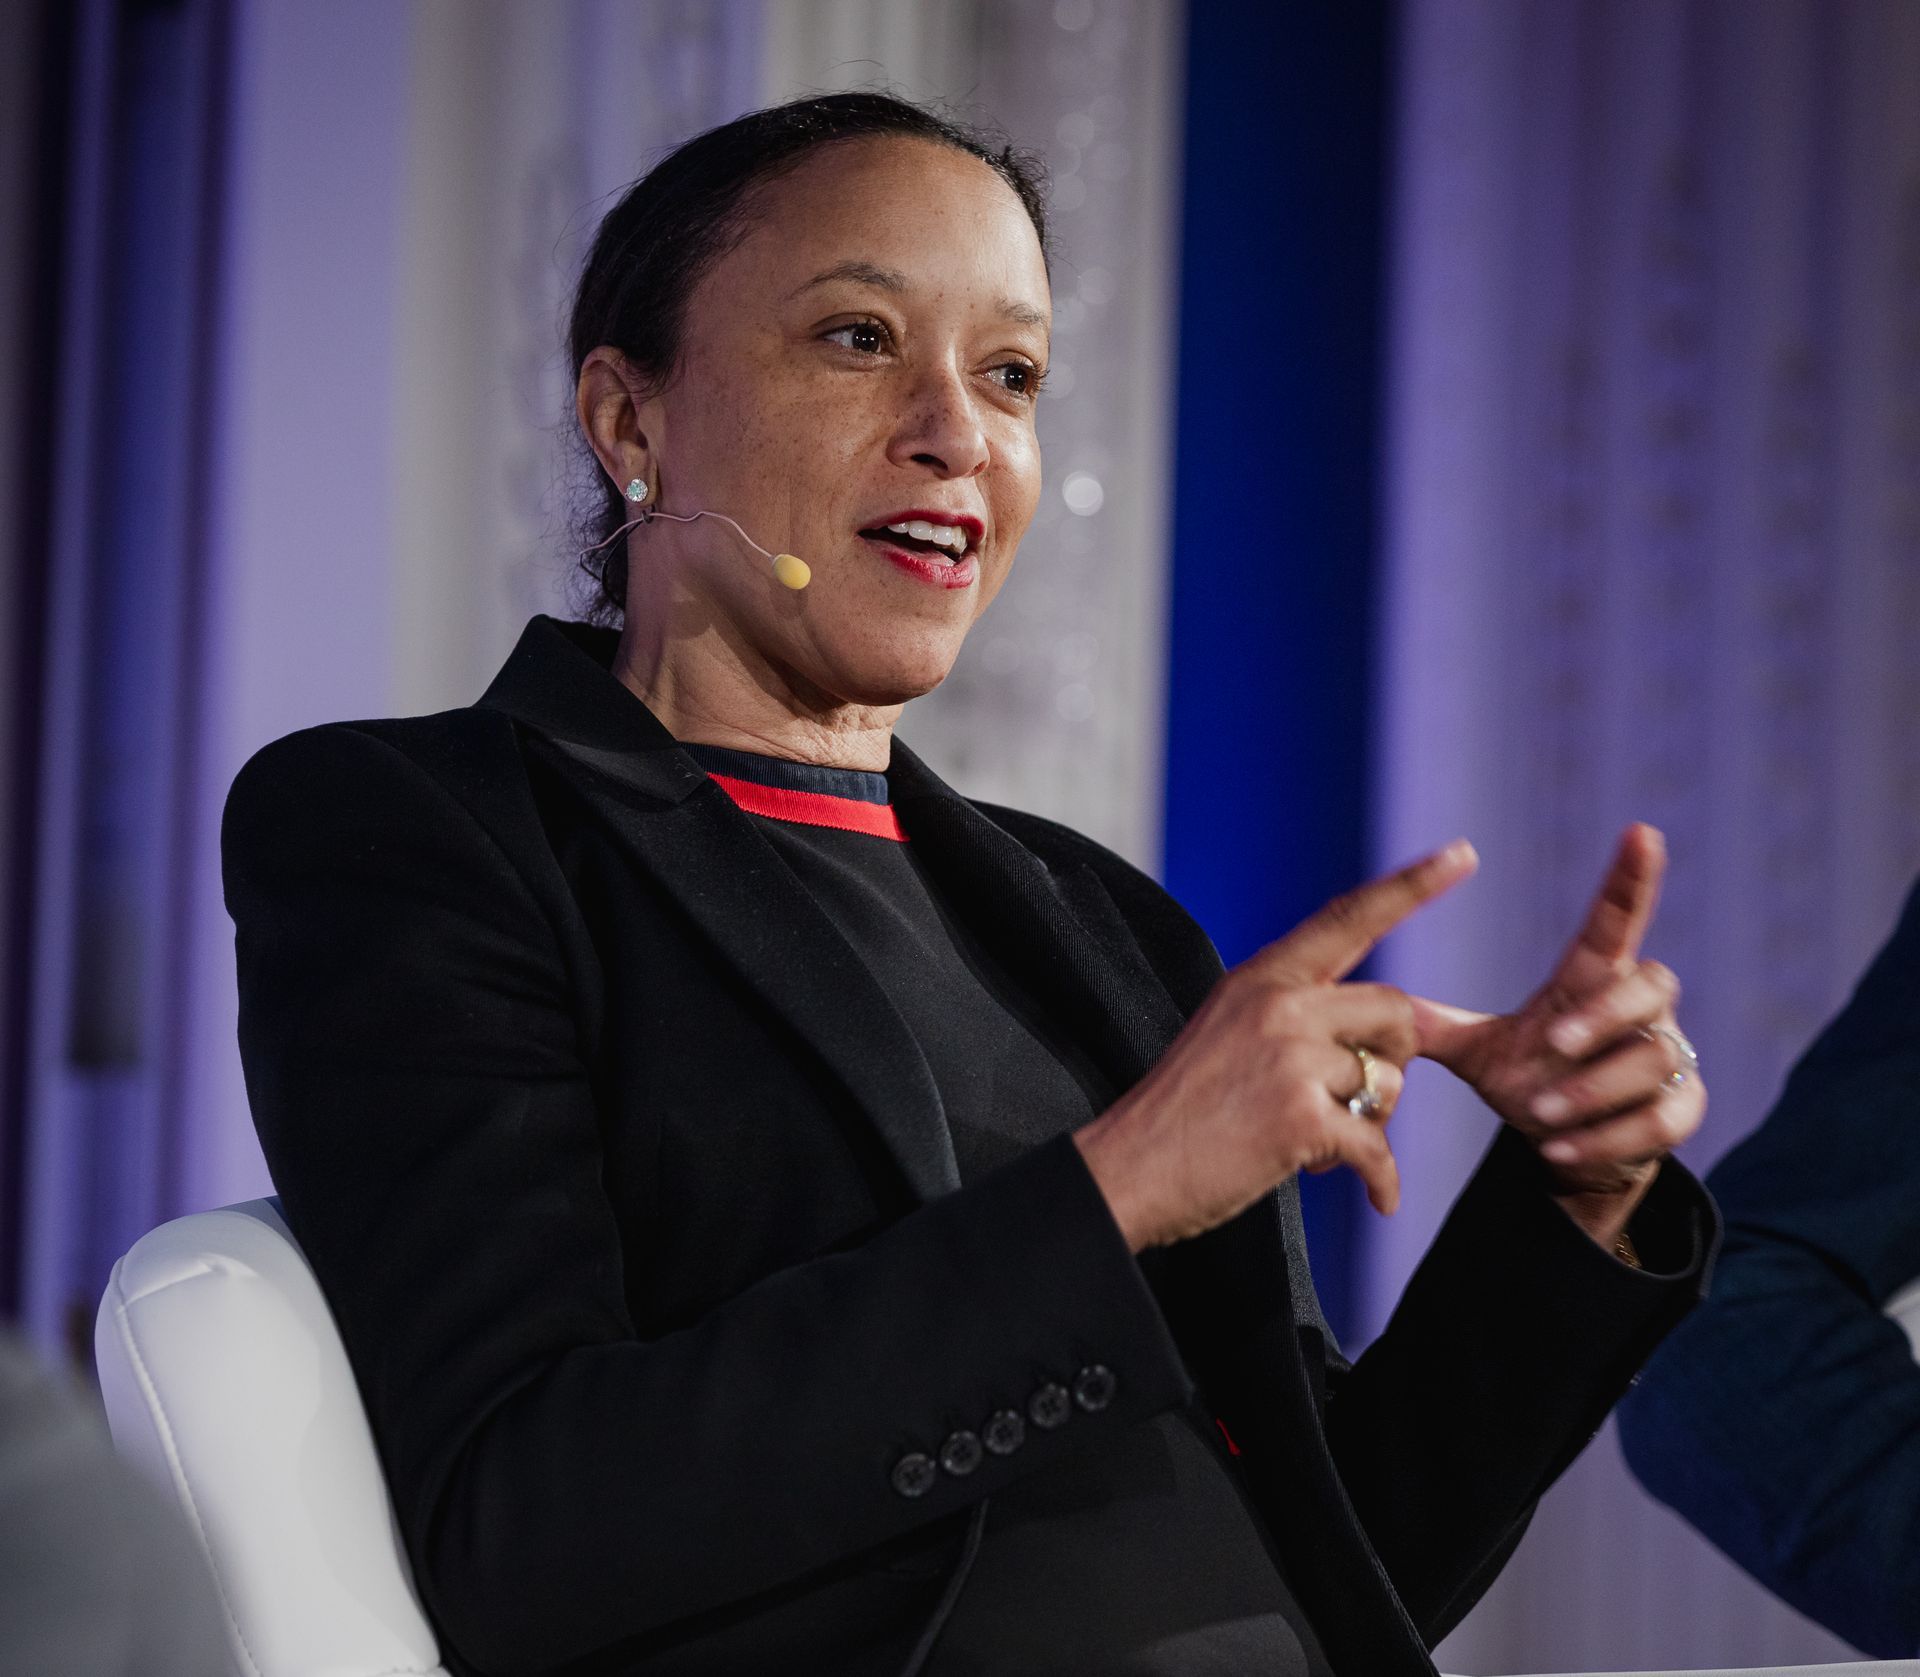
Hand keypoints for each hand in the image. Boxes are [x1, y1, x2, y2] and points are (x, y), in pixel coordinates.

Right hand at [1075, 841, 1478, 1250]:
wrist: (1130, 1168)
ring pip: (1391, 1081)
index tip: (1462, 853)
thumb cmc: (1184, 1110)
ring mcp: (1290, 1057)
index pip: (1349, 918)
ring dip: (1371, 1122)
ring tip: (1320, 1142)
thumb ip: (1294, 1013)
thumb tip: (1376, 1032)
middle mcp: (1280, 1004)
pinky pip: (1378, 1147)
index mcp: (1263, 977)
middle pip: (1396, 1008)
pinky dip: (1380, 1180)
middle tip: (1353, 1097)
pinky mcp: (1300, 1116)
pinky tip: (1373, 1195)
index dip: (1411, 886)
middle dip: (1391, 1058)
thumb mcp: (1229, 1029)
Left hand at [1411, 824, 1706, 1244]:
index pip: (1615, 922)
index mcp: (1591, 981)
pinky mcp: (1683, 1110)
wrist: (1570, 1147)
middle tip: (1555, 1042)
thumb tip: (1372, 999)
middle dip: (1604, 1015)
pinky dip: (1607, 1136)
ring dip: (1592, 1089)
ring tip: (1542, 1112)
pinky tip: (1558, 1145)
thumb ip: (1433, 1024)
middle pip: (1653, 985)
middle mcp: (1640, 1010)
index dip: (1630, 879)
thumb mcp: (1479, 1051)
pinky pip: (1664, 1119)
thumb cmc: (1531, 1079)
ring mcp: (1669, 1058)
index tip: (1641, 831)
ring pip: (1654, 1058)